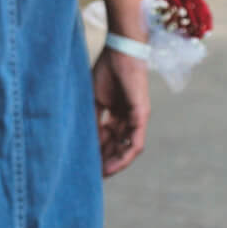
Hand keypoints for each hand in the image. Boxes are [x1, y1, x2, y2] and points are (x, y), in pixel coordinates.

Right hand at [93, 48, 148, 176]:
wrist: (121, 52)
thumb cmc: (107, 70)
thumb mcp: (95, 100)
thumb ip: (93, 120)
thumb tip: (85, 142)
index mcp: (117, 113)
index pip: (108, 139)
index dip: (98, 153)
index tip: (86, 165)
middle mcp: (128, 118)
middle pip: (117, 146)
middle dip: (106, 161)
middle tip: (93, 175)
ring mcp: (136, 118)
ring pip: (127, 148)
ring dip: (115, 163)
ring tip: (102, 174)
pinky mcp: (141, 115)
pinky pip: (136, 142)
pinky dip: (126, 155)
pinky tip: (114, 165)